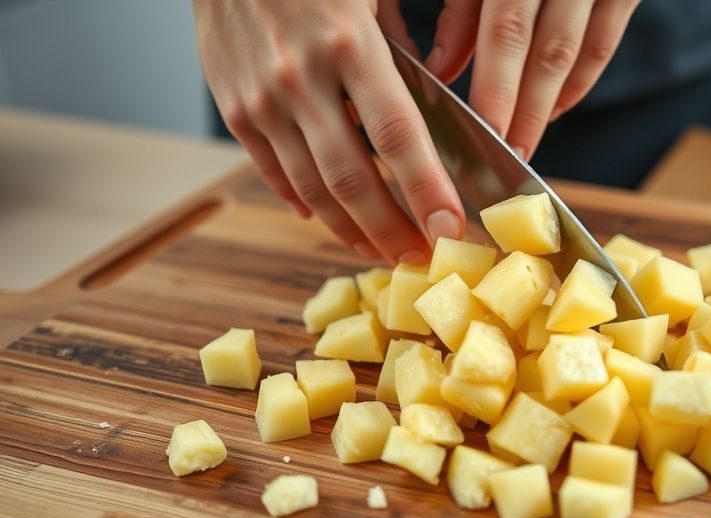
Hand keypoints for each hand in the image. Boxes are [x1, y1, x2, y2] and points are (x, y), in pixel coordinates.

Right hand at [192, 0, 463, 263]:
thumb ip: (402, 50)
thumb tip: (433, 101)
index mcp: (348, 42)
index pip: (398, 135)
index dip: (427, 190)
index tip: (452, 228)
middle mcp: (301, 78)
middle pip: (353, 179)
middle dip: (391, 230)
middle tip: (420, 258)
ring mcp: (261, 99)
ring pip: (311, 188)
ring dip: (350, 229)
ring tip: (381, 251)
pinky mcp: (234, 109)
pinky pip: (273, 172)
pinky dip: (303, 204)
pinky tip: (329, 221)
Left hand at [423, 0, 639, 159]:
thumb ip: (460, 6)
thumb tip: (442, 69)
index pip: (504, 26)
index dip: (493, 84)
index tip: (478, 129)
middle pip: (542, 49)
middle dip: (520, 110)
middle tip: (501, 157)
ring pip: (572, 50)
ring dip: (548, 105)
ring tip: (524, 143)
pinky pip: (604, 41)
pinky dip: (581, 80)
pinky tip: (558, 108)